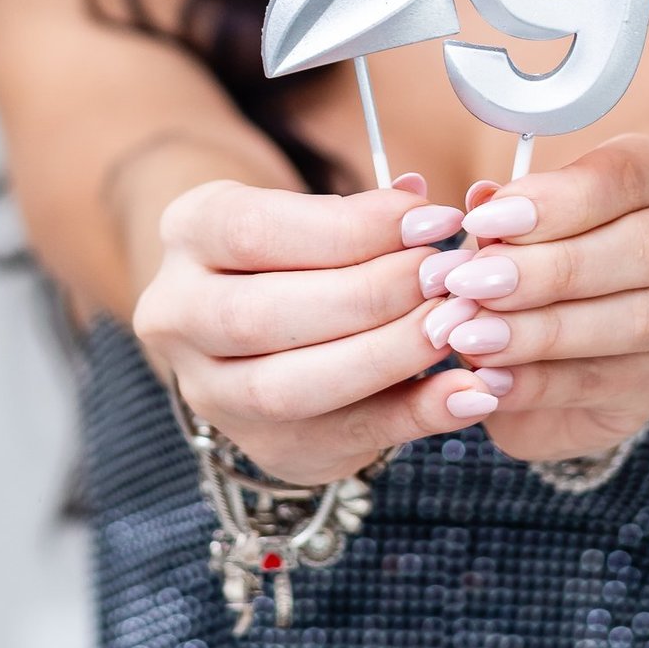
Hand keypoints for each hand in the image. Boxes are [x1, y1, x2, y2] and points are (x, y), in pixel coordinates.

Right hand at [133, 175, 502, 483]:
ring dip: (389, 357)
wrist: (256, 314)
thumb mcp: (311, 209)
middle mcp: (178, 315)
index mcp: (190, 232)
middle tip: (450, 278)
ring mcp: (210, 392)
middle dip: (372, 296)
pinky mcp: (265, 447)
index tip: (435, 222)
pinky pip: (343, 439)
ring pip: (289, 389)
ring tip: (458, 328)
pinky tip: (470, 393)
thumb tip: (420, 200)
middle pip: (264, 316)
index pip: (256, 232)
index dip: (353, 230)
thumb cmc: (299, 246)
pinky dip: (416, 416)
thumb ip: (362, 214)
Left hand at [432, 134, 648, 462]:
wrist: (593, 312)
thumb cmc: (556, 236)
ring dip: (545, 332)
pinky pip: (615, 384)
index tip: (484, 221)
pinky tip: (491, 379)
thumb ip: (508, 214)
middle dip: (551, 270)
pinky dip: (544, 384)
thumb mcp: (531, 212)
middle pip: (647, 249)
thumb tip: (482, 206)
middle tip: (472, 283)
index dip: (557, 200)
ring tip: (473, 334)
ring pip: (640, 321)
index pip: (627, 174)